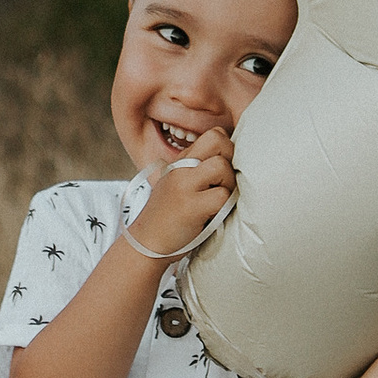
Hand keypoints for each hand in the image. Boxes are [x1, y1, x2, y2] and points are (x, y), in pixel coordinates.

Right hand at [128, 123, 236, 255]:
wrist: (146, 243)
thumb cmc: (168, 216)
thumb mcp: (176, 183)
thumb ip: (197, 168)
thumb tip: (231, 158)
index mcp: (180, 161)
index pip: (214, 134)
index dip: (226, 149)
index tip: (222, 169)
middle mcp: (180, 168)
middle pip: (219, 141)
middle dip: (230, 159)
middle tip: (223, 182)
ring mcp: (184, 185)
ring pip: (223, 167)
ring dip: (228, 185)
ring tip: (215, 201)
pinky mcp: (191, 207)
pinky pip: (222, 196)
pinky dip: (223, 207)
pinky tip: (211, 215)